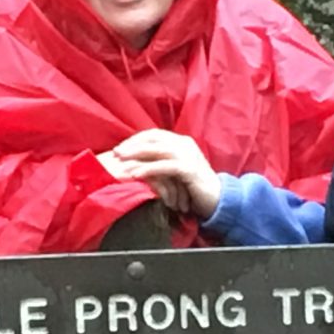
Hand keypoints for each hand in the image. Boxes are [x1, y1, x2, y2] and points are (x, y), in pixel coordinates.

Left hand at [100, 130, 220, 217]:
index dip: (134, 140)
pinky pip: (165, 166)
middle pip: (153, 139)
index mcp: (180, 142)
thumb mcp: (175, 171)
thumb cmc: (193, 187)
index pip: (153, 134)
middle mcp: (184, 144)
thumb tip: (136, 162)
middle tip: (115, 153)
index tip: (119, 148)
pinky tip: (135, 175)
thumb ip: (161, 162)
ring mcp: (188, 155)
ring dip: (137, 154)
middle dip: (132, 145)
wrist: (217, 199)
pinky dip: (149, 169)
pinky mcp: (190, 169)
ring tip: (120, 161)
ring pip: (157, 150)